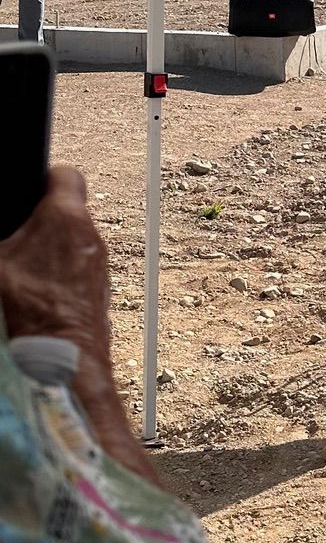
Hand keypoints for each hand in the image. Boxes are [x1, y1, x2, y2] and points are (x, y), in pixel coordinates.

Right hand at [0, 168, 140, 477]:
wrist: (60, 366)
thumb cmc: (27, 313)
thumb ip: (2, 241)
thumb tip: (5, 244)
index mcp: (65, 218)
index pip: (65, 175)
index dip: (43, 179)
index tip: (28, 188)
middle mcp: (91, 239)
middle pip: (65, 215)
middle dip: (36, 225)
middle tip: (12, 240)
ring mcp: (99, 269)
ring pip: (71, 248)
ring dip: (45, 256)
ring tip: (18, 275)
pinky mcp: (99, 296)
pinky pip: (76, 276)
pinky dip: (56, 280)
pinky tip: (32, 299)